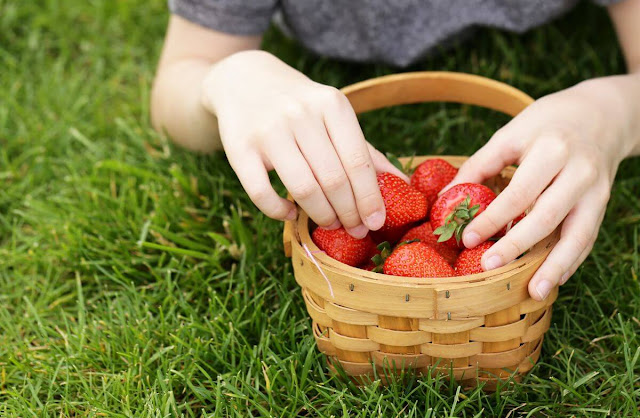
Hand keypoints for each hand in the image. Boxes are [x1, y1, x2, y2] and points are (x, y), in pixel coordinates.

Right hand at [201, 51, 405, 237]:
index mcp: (332, 105)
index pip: (358, 162)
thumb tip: (402, 185)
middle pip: (333, 180)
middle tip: (355, 229)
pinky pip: (262, 193)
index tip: (376, 222)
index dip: (370, 198)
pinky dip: (279, 212)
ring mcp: (268, 131)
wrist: (245, 79)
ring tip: (330, 223)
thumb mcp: (334, 116)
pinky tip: (290, 214)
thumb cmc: (300, 105)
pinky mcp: (239, 148)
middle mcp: (300, 114)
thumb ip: (363, 150)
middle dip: (349, 213)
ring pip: (303, 189)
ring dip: (321, 215)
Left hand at [449, 77, 638, 300]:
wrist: (601, 114)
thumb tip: (446, 198)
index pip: (519, 192)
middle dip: (517, 245)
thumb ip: (479, 165)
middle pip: (547, 216)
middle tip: (489, 266)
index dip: (492, 218)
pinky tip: (553, 280)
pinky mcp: (602, 204)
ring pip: (577, 235)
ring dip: (554, 266)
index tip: (467, 238)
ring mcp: (595, 191)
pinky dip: (571, 261)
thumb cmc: (545, 124)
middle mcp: (578, 172)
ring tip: (535, 293)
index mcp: (552, 150)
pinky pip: (588, 238)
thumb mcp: (511, 134)